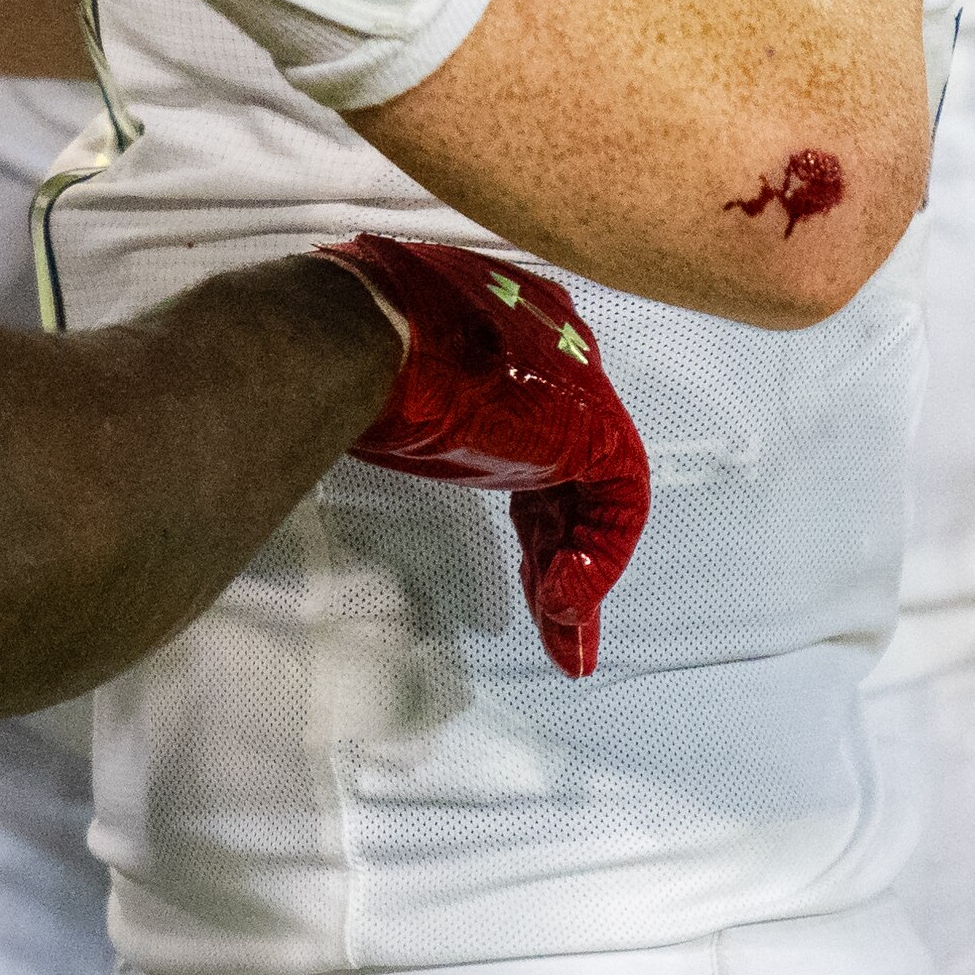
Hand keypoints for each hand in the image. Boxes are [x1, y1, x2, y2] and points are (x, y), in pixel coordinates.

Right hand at [310, 236, 650, 674]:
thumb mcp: (382, 386)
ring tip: (564, 638)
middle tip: (548, 611)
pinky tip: (562, 601)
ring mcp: (577, 385)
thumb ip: (402, 405)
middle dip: (558, 556)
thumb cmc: (355, 350)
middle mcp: (552, 354)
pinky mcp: (595, 424)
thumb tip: (364, 417)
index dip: (533, 509)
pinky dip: (595, 562)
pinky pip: (618, 507)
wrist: (373, 335)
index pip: (536, 434)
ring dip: (579, 576)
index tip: (520, 562)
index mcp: (504, 338)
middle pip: (569, 477)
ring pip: (599, 497)